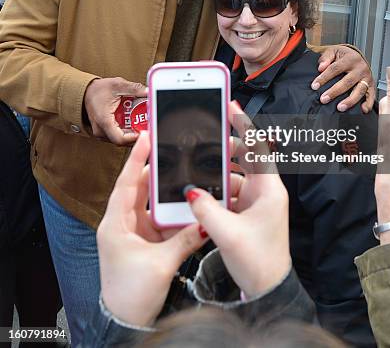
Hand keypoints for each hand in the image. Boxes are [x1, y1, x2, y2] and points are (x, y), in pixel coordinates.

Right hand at [84, 77, 147, 144]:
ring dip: (131, 133)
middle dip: (136, 134)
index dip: (135, 138)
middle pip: (122, 141)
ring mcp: (101, 132)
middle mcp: (101, 130)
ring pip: (120, 139)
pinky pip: (116, 136)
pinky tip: (133, 122)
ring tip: (142, 123)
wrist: (85, 91)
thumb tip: (149, 92)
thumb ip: (135, 88)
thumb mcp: (118, 85)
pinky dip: (126, 131)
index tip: (145, 130)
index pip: (121, 139)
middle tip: (147, 125)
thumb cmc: (98, 89)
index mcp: (104, 121)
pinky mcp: (103, 131)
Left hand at [97, 131, 204, 326]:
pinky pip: (160, 219)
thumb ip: (185, 239)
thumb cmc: (130, 294)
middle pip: (139, 189)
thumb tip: (205, 222)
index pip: (125, 183)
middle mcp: (122, 224)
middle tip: (172, 151)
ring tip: (183, 173)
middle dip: (156, 170)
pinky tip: (187, 206)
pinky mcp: (145, 242)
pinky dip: (173, 212)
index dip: (136, 159)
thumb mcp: (160, 264)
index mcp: (115, 225)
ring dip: (166, 192)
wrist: (125, 322)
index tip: (145, 137)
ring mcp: (134, 233)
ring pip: (151, 203)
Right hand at [185, 101, 290, 297]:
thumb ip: (206, 209)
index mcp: (269, 190)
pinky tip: (202, 194)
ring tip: (199, 168)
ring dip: (218, 173)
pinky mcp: (248, 212)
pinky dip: (217, 191)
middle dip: (224, 148)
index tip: (230, 105)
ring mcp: (257, 202)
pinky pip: (231, 192)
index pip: (257, 147)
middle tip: (205, 137)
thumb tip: (190, 190)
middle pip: (244, 158)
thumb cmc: (259, 263)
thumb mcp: (228, 234)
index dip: (243, 124)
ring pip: (235, 176)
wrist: (268, 290)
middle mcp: (265, 191)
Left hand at [312, 45, 374, 112]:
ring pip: (359, 90)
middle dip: (335, 92)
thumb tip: (321, 67)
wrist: (357, 56)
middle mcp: (360, 68)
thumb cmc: (344, 56)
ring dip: (350, 100)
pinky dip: (368, 103)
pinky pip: (371, 95)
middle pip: (347, 81)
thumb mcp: (333, 51)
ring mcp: (367, 77)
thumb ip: (326, 58)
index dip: (324, 78)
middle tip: (324, 99)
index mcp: (350, 59)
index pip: (335, 69)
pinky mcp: (371, 85)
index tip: (315, 86)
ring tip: (340, 107)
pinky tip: (363, 109)